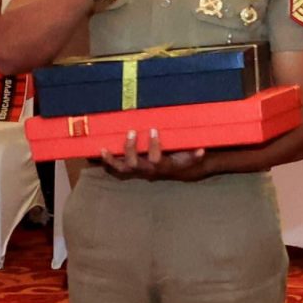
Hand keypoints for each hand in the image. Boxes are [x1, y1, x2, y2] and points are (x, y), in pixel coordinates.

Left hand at [96, 124, 211, 180]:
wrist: (174, 172)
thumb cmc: (180, 161)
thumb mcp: (189, 159)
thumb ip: (194, 156)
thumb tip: (202, 151)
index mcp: (161, 166)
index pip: (155, 159)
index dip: (154, 146)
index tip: (153, 130)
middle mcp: (147, 171)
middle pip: (134, 164)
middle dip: (130, 149)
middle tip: (131, 132)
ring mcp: (136, 171)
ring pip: (121, 169)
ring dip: (112, 160)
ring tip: (104, 149)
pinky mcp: (129, 169)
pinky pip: (115, 168)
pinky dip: (107, 162)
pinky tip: (100, 152)